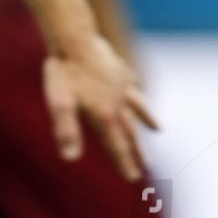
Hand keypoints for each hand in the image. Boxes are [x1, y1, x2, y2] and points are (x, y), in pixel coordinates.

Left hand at [42, 33, 157, 181]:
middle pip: (129, 131)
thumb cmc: (63, 72)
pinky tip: (137, 90)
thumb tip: (69, 158)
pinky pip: (132, 84)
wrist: (74, 39)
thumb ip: (66, 131)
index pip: (115, 145)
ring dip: (147, 120)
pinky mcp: (120, 69)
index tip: (131, 178)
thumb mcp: (60, 104)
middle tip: (146, 166)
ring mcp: (121, 85)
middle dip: (136, 150)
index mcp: (104, 114)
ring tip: (158, 130)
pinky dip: (137, 92)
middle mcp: (118, 102)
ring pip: (137, 107)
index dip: (123, 163)